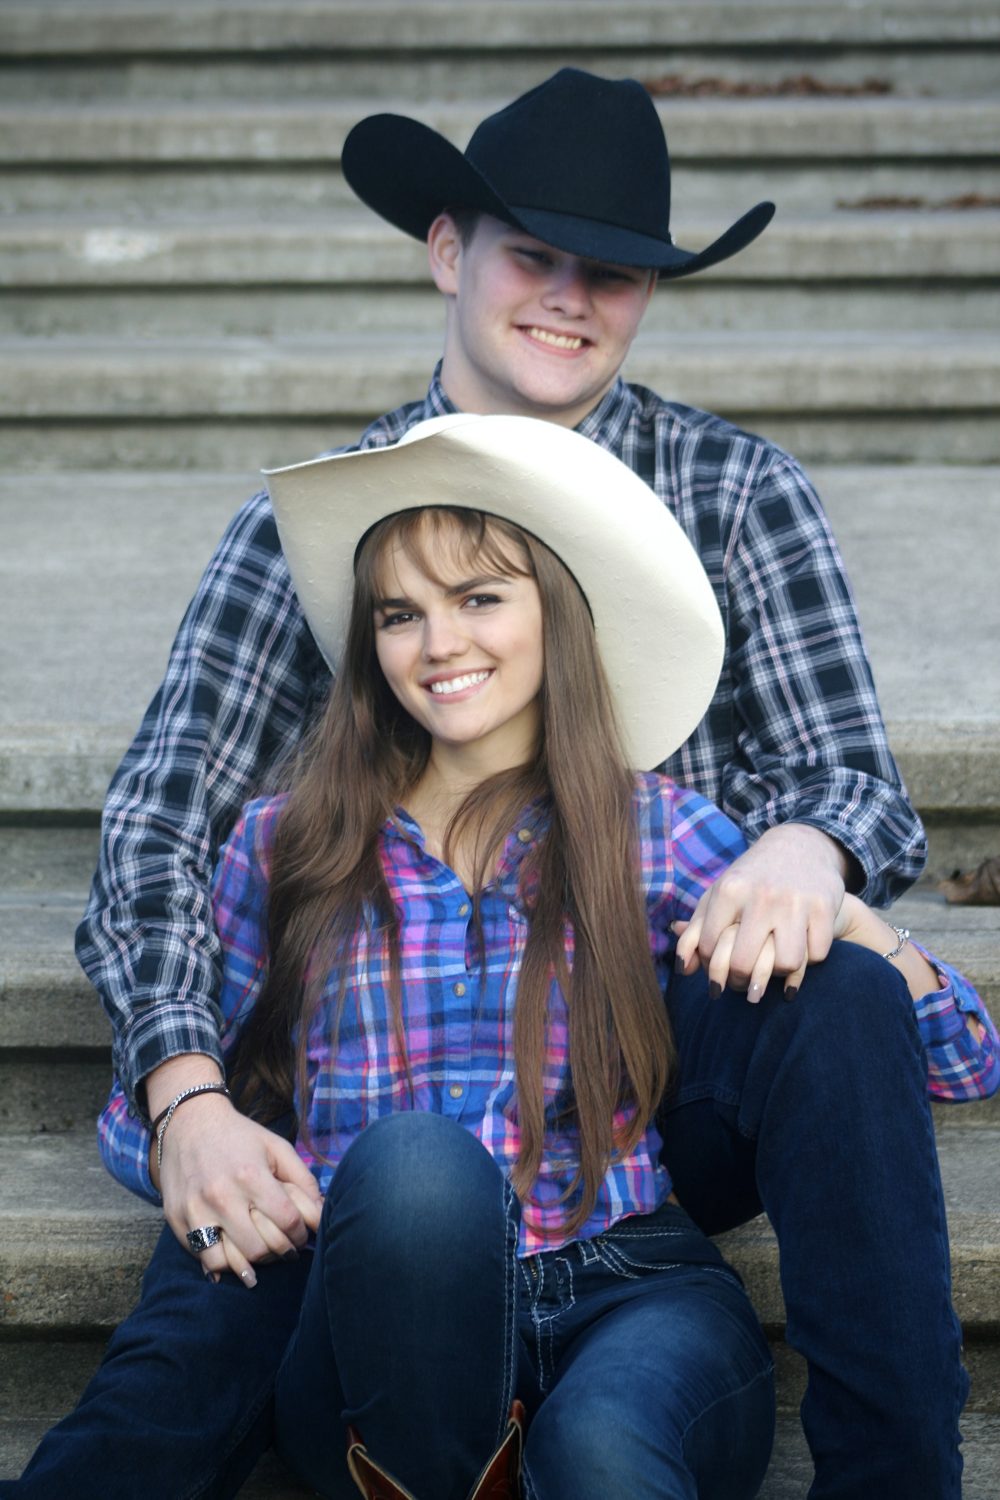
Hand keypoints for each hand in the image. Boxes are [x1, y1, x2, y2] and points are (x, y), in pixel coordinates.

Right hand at [148, 1064, 322, 1285]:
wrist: (189, 1123)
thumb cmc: (240, 1136)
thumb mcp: (277, 1147)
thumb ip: (303, 1179)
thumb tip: (321, 1213)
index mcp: (251, 1175)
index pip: (287, 1221)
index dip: (301, 1233)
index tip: (302, 1234)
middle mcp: (222, 1196)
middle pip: (261, 1248)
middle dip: (280, 1253)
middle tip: (286, 1249)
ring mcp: (196, 1211)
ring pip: (232, 1261)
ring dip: (253, 1264)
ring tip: (262, 1255)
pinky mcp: (178, 1220)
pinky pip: (204, 1260)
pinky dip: (223, 1265)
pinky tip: (235, 1256)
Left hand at [673, 823, 848, 1000]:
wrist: (799, 846)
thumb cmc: (751, 879)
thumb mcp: (719, 894)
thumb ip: (696, 931)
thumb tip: (683, 970)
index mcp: (729, 890)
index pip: (709, 948)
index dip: (710, 967)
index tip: (718, 969)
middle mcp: (761, 896)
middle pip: (744, 964)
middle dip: (740, 981)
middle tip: (743, 982)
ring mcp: (795, 902)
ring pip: (786, 965)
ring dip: (780, 973)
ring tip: (774, 967)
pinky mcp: (824, 908)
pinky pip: (817, 955)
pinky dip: (810, 959)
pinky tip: (801, 949)